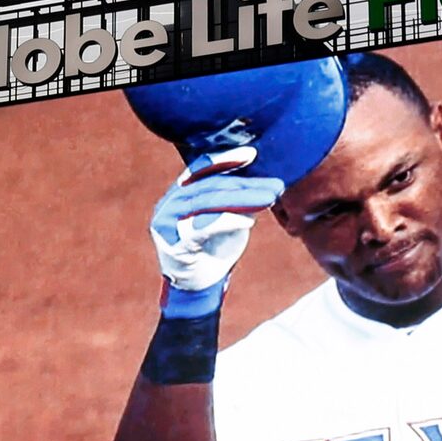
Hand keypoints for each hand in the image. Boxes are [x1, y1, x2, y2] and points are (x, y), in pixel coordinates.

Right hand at [149, 147, 284, 316]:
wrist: (197, 286)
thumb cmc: (214, 249)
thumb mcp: (228, 217)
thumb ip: (237, 199)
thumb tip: (264, 180)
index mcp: (181, 192)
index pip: (202, 168)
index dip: (225, 159)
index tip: (251, 155)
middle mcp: (170, 203)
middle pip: (210, 186)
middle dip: (245, 184)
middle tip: (275, 186)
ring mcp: (166, 222)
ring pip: (206, 203)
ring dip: (241, 199)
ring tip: (268, 199)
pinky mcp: (172, 243)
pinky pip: (201, 228)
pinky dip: (227, 222)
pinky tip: (249, 222)